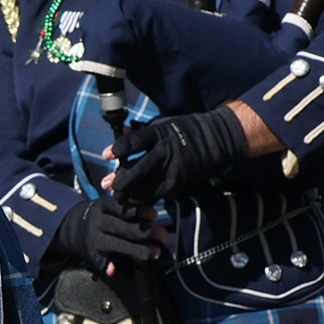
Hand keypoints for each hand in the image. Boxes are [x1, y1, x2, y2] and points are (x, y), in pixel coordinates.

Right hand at [46, 193, 165, 274]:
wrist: (71, 228)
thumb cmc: (101, 216)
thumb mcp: (109, 206)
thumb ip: (128, 208)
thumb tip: (152, 215)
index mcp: (102, 206)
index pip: (121, 207)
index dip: (139, 210)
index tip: (154, 215)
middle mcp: (97, 222)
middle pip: (122, 227)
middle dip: (144, 232)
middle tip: (162, 234)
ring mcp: (93, 239)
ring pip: (116, 245)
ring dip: (137, 250)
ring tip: (155, 253)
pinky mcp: (91, 254)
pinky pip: (100, 261)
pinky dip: (107, 265)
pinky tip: (113, 269)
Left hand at [108, 103, 254, 204]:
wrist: (216, 140)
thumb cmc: (184, 130)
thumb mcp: (163, 125)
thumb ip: (141, 133)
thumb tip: (120, 132)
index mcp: (160, 133)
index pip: (134, 142)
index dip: (118, 149)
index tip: (107, 155)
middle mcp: (166, 151)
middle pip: (139, 168)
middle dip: (121, 178)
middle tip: (107, 185)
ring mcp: (174, 168)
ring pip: (147, 184)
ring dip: (130, 192)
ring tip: (118, 195)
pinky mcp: (179, 182)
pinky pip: (158, 193)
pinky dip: (145, 197)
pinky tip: (135, 199)